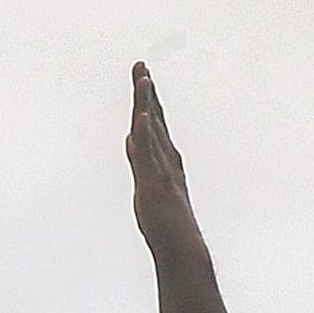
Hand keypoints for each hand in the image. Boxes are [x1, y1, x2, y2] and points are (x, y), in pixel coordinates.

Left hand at [127, 64, 202, 256]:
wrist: (182, 247)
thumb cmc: (166, 220)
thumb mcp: (147, 182)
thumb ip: (141, 160)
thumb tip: (131, 138)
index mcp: (165, 158)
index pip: (154, 122)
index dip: (148, 99)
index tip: (142, 76)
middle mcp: (166, 159)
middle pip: (154, 118)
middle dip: (146, 91)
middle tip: (139, 65)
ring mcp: (162, 170)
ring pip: (153, 132)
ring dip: (147, 104)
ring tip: (143, 79)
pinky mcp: (157, 184)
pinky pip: (150, 156)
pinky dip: (147, 135)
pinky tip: (142, 117)